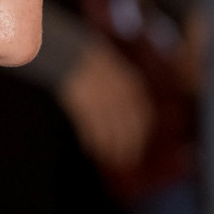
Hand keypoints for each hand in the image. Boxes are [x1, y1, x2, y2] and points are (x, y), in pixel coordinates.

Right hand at [58, 42, 153, 171]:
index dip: (140, 136)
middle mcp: (119, 93)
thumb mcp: (119, 76)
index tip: (138, 149)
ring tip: (108, 159)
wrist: (71, 52)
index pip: (142, 117)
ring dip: (109, 148)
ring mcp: (100, 97)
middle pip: (127, 127)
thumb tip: (137, 123)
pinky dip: (92, 141)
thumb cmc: (95, 67)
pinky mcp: (81, 101)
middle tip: (126, 161)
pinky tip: (91, 150)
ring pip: (108, 130)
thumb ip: (129, 97)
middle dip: (128, 146)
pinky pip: (89, 127)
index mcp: (131, 86)